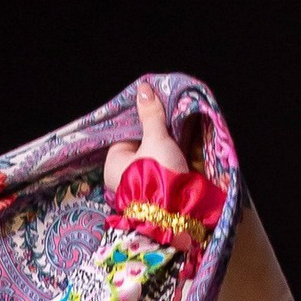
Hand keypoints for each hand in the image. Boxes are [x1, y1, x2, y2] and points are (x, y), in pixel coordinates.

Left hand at [102, 79, 198, 197]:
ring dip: (169, 143)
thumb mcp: (155, 139)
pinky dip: (175, 155)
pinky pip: (166, 166)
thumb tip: (143, 89)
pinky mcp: (161, 189)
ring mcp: (143, 184)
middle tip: (172, 115)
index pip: (126, 135)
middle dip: (157, 132)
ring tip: (181, 125)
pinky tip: (187, 142)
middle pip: (142, 145)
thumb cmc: (158, 173)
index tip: (157, 109)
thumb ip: (151, 115)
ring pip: (156, 155)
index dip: (142, 121)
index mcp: (113, 164)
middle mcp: (124, 176)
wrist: (177, 211)